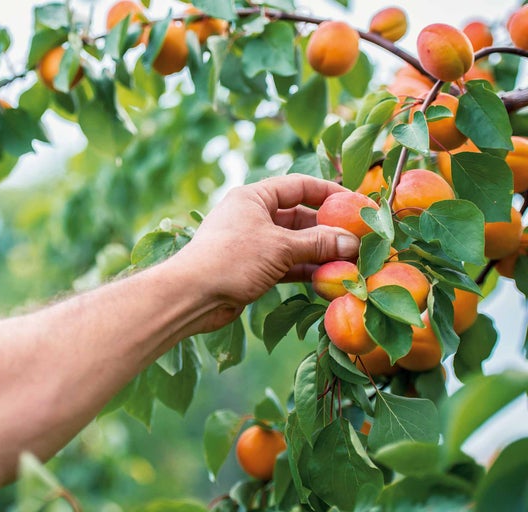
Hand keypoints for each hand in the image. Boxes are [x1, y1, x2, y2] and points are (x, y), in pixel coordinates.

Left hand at [171, 174, 359, 331]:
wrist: (192, 295)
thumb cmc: (232, 260)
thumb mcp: (280, 247)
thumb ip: (318, 243)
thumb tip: (352, 242)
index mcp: (254, 197)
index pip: (298, 186)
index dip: (329, 193)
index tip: (355, 203)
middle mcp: (252, 216)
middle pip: (299, 216)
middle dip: (328, 229)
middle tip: (359, 240)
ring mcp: (252, 243)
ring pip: (294, 243)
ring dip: (320, 252)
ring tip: (350, 261)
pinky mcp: (252, 268)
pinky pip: (286, 263)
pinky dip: (305, 269)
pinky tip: (328, 278)